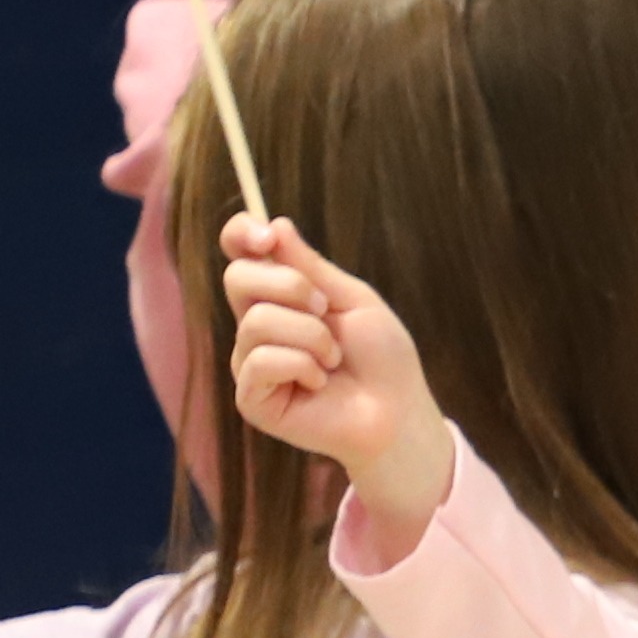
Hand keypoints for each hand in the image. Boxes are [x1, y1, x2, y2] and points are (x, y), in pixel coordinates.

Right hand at [221, 212, 457, 542]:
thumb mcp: (352, 300)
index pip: (239, 255)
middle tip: (327, 310)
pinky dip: (302, 366)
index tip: (266, 235)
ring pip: (257, 321)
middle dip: (291, 286)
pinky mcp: (251, 398)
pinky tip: (319, 383)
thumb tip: (275, 226)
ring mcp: (250, 363)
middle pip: (238, 278)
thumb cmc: (382, 358)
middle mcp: (256, 327)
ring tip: (333, 360)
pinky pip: (262, 360)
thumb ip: (311, 267)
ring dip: (311, 336)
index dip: (240, 234)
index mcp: (278, 298)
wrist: (398, 411)